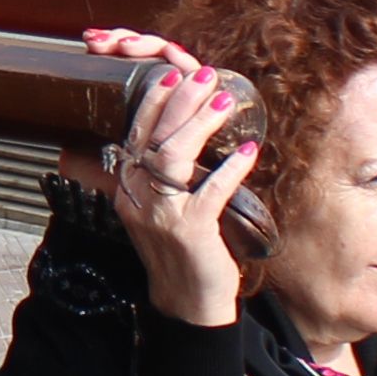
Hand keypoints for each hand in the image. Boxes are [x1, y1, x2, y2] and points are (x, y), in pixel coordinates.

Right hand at [77, 27, 249, 327]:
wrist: (185, 300)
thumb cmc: (179, 249)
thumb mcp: (157, 208)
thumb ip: (159, 175)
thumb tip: (174, 134)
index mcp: (128, 188)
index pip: (134, 134)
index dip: (151, 102)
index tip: (169, 75)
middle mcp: (138, 197)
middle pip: (155, 137)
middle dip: (181, 101)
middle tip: (205, 75)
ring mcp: (162, 214)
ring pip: (173, 156)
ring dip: (201, 123)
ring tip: (224, 100)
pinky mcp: (190, 230)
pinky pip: (210, 191)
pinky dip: (230, 169)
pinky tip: (248, 153)